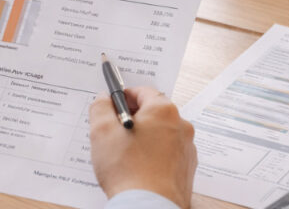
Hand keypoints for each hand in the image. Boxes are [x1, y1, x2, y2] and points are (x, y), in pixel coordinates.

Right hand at [89, 86, 196, 208]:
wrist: (148, 206)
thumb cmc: (127, 170)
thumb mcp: (101, 132)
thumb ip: (101, 107)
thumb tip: (104, 99)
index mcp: (163, 110)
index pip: (142, 92)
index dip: (123, 97)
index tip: (112, 106)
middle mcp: (181, 125)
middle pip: (153, 113)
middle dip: (134, 119)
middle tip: (115, 133)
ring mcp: (186, 147)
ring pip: (161, 134)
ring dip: (145, 138)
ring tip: (126, 155)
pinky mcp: (187, 167)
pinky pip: (168, 153)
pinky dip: (154, 156)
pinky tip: (139, 168)